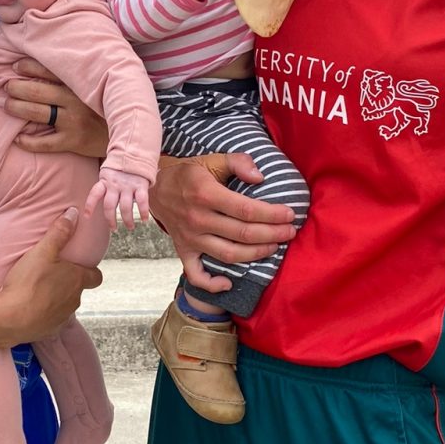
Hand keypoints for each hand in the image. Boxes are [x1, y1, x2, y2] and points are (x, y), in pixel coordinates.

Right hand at [0, 208, 102, 343]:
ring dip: (55, 299)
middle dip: (68, 283)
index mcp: (77, 280)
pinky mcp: (49, 331)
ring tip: (37, 290)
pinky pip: (51, 320)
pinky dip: (44, 314)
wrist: (10, 318)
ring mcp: (62, 318)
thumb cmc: (28, 282)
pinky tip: (29, 308)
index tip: (78, 266)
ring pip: (65, 305)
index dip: (90, 270)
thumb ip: (59, 231)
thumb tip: (74, 213)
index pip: (96, 276)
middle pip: (78, 290)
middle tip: (50, 274)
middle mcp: (75, 300)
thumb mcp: (42, 251)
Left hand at [4, 58, 108, 157]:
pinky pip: (46, 143)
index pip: (50, 71)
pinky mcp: (74, 141)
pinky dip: (29, 141)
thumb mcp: (96, 87)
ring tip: (4, 105)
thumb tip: (52, 62)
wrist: (127, 133)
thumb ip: (78, 76)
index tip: (15, 67)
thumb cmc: (105, 107)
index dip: (30, 66)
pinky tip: (17, 139)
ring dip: (17, 108)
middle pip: (38, 91)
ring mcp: (74, 122)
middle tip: (5, 88)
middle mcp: (76, 101)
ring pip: (38, 113)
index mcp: (80, 84)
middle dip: (17, 88)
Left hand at [86, 168, 150, 230]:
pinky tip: (145, 219)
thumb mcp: (108, 175)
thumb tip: (98, 206)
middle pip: (109, 205)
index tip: (87, 216)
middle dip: (111, 219)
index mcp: (105, 181)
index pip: (94, 193)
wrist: (135, 153)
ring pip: (125, 206)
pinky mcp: (140, 185)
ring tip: (130, 227)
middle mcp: (115, 185)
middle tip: (114, 228)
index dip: (90, 205)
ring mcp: (128, 185)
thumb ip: (105, 188)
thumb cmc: (119, 169)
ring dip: (127, 219)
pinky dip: (144, 212)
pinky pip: (142, 201)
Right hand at [151, 153, 295, 293]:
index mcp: (205, 194)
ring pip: (228, 254)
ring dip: (256, 254)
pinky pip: (196, 274)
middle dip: (272, 234)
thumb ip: (238, 163)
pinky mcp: (183, 250)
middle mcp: (197, 218)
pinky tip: (230, 282)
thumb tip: (260, 177)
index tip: (289, 214)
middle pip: (242, 234)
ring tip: (274, 247)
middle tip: (290, 232)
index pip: (245, 209)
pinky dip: (212, 283)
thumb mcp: (212, 159)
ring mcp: (190, 238)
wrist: (154, 188)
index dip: (271, 214)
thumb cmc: (189, 174)